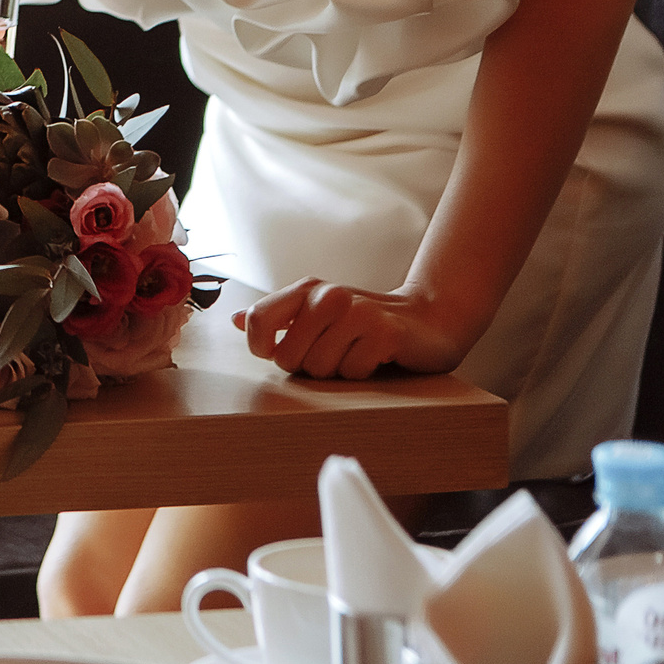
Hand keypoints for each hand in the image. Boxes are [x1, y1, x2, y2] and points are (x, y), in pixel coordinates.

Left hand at [235, 279, 476, 379]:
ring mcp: (358, 313)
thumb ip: (278, 317)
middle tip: (334, 354)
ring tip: (356, 354)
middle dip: (308, 367)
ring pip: (320, 369)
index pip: (257, 319)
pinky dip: (362, 374)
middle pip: (288, 357)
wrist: (429, 320)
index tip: (280, 355)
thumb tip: (234, 320)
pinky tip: (377, 358)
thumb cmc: (364, 323)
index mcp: (306, 289)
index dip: (262, 347)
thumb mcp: (318, 314)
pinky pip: (352, 373)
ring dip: (337, 372)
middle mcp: (329, 295)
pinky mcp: (384, 334)